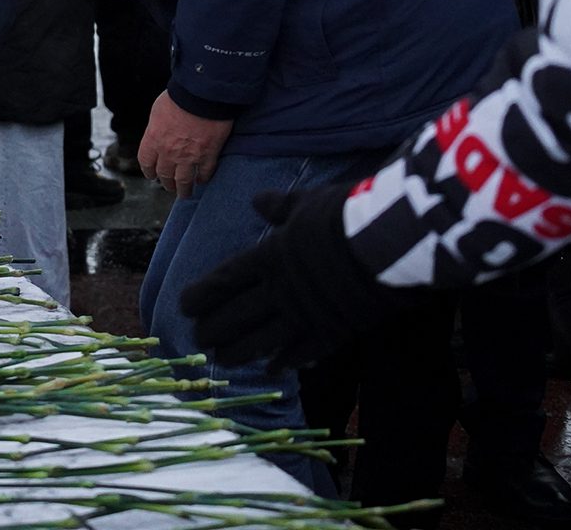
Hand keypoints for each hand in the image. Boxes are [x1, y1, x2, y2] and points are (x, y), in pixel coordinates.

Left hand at [137, 92, 231, 195]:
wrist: (202, 95)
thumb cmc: (179, 97)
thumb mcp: (158, 110)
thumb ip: (157, 126)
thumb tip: (158, 133)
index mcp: (154, 139)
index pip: (146, 163)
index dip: (149, 171)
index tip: (152, 176)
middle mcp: (169, 152)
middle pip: (165, 175)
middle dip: (166, 183)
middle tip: (169, 187)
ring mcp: (189, 156)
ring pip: (184, 181)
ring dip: (184, 189)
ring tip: (185, 193)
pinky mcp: (208, 155)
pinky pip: (205, 173)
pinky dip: (203, 179)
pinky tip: (202, 180)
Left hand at [181, 183, 411, 371]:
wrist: (385, 245)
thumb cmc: (343, 216)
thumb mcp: (306, 202)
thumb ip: (279, 206)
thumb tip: (258, 201)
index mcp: (269, 258)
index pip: (225, 281)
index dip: (203, 295)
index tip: (184, 307)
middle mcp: (279, 291)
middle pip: (236, 317)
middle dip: (214, 330)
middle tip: (198, 339)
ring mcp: (304, 316)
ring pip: (261, 342)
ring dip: (239, 352)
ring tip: (223, 360)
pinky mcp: (331, 333)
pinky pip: (301, 354)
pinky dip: (284, 363)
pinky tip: (273, 370)